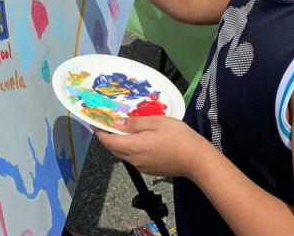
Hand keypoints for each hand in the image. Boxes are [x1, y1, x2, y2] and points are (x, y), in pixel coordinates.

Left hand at [96, 116, 213, 177]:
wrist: (197, 160)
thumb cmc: (178, 137)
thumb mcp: (156, 122)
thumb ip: (134, 123)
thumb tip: (116, 124)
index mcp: (133, 147)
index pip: (108, 142)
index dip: (100, 132)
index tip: (95, 122)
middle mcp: (134, 160)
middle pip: (114, 149)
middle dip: (108, 137)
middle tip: (107, 124)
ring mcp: (142, 167)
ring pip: (124, 155)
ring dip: (120, 143)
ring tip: (122, 130)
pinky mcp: (151, 170)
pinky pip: (134, 159)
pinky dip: (130, 149)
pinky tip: (138, 140)